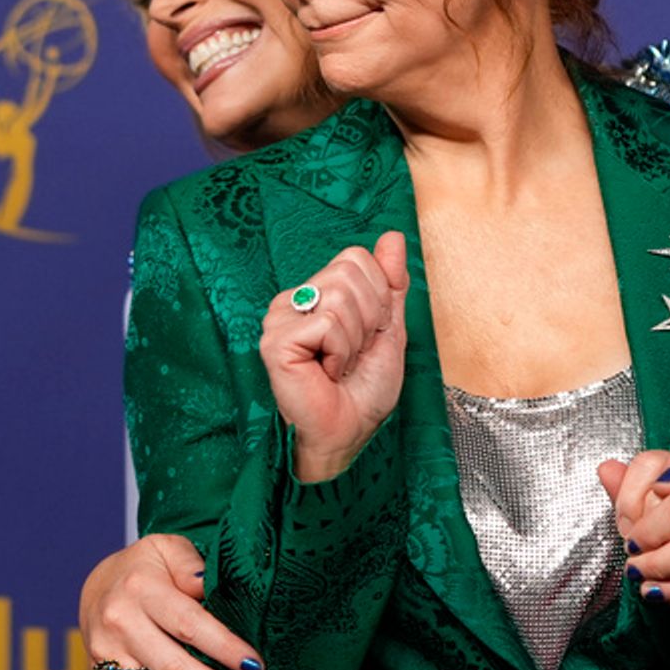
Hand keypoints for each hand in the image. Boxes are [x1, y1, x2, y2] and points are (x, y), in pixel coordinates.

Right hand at [80, 535, 265, 669]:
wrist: (96, 589)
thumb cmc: (145, 568)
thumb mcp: (167, 548)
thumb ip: (191, 564)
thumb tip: (210, 584)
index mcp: (140, 590)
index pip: (189, 624)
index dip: (224, 649)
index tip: (257, 668)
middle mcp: (120, 625)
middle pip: (176, 669)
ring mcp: (109, 658)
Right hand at [258, 232, 410, 481]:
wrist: (352, 431)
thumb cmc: (365, 389)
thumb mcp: (389, 327)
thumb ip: (391, 282)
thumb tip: (393, 237)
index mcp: (316, 293)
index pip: (355, 258)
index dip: (378, 297)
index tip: (368, 334)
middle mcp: (293, 300)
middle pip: (349, 272)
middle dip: (369, 317)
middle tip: (353, 352)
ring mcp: (279, 318)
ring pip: (340, 296)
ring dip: (355, 339)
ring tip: (339, 364)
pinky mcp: (275, 341)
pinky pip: (327, 322)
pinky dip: (340, 352)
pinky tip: (325, 372)